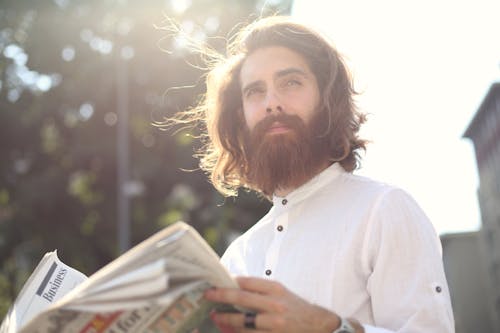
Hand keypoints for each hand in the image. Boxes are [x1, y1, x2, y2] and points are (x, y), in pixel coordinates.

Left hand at [204, 277, 338, 332]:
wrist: (317, 326)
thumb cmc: (295, 307)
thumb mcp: (281, 292)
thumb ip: (260, 288)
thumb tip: (234, 284)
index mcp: (276, 290)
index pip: (248, 282)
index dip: (230, 281)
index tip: (216, 281)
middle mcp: (275, 305)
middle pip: (242, 298)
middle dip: (221, 296)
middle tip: (207, 295)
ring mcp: (274, 324)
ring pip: (242, 322)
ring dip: (225, 319)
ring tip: (215, 316)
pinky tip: (228, 330)